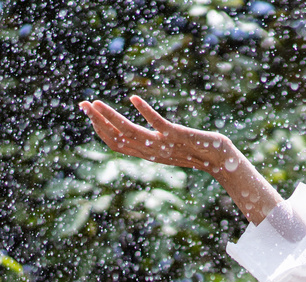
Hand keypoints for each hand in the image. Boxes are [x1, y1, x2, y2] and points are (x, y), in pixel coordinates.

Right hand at [79, 96, 237, 174]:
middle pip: (118, 139)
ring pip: (131, 133)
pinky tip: (133, 97)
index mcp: (149, 153)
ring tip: (96, 102)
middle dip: (98, 122)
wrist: (222, 160)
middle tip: (83, 104)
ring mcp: (165, 145)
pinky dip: (145, 111)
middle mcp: (153, 152)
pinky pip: (158, 124)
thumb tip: (140, 130)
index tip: (88, 113)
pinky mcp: (178, 136)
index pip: (117, 144)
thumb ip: (153, 140)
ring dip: (112, 117)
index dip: (100, 129)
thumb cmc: (198, 151)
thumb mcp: (170, 147)